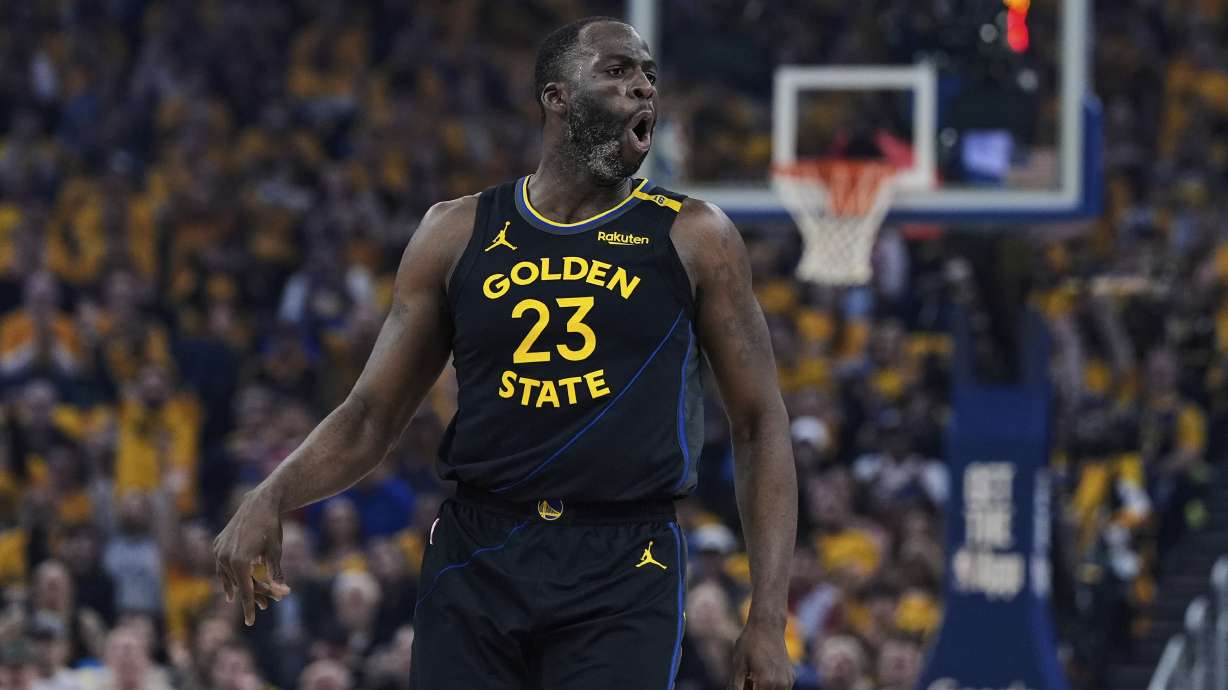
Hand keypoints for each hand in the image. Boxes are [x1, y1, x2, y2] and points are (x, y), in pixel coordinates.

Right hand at [212, 488, 291, 625]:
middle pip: (239, 584)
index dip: (249, 608)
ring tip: (251, 598)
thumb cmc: (271, 528)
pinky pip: (222, 567)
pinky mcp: (217, 545)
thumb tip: (284, 593)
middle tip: (265, 605)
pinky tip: (230, 591)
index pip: (246, 591)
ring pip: (229, 576)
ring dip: (241, 586)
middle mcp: (225, 558)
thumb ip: (276, 574)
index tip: (250, 623)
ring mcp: (218, 551)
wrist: (259, 503)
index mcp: (240, 562)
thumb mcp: (276, 553)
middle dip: (253, 594)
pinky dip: (227, 577)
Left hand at [726, 620, 794, 689]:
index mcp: (765, 682)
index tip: (743, 683)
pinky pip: (780, 689)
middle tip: (746, 679)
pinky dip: (771, 687)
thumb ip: (736, 686)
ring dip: (762, 689)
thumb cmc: (750, 643)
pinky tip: (760, 676)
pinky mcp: (791, 677)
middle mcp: (780, 685)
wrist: (768, 625)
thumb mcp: (738, 665)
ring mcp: (788, 682)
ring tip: (752, 678)